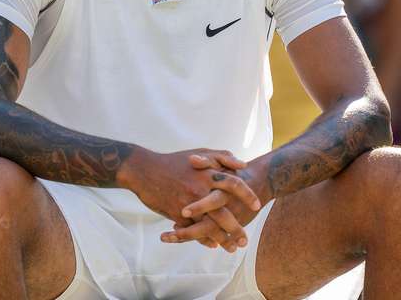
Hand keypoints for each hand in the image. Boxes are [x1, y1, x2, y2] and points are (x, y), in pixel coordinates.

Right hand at [120, 148, 259, 251]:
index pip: (234, 184)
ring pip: (210, 226)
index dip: (247, 195)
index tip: (256, 205)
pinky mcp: (176, 214)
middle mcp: (200, 188)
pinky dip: (204, 239)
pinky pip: (193, 231)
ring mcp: (188, 203)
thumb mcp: (200, 152)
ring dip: (223, 239)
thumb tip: (243, 165)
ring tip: (232, 248)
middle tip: (245, 239)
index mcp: (207, 172)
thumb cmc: (174, 161)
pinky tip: (212, 245)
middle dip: (237, 228)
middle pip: (225, 212)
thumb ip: (222, 156)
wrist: (144, 170)